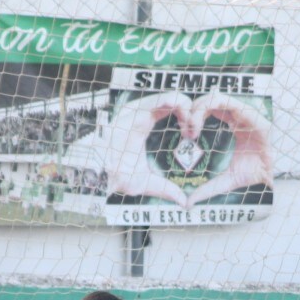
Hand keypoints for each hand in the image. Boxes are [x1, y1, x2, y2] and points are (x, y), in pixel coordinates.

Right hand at [105, 92, 193, 206]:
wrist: (104, 174)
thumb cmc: (118, 176)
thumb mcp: (147, 183)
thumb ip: (166, 189)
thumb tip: (184, 202)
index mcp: (144, 125)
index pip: (168, 111)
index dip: (186, 119)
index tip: (193, 135)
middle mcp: (141, 114)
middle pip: (172, 101)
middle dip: (190, 112)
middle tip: (195, 131)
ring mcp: (139, 110)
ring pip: (171, 96)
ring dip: (187, 107)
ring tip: (191, 125)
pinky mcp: (137, 109)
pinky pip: (163, 98)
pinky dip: (179, 103)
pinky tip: (185, 115)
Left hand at [183, 93, 272, 207]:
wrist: (268, 180)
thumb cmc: (251, 176)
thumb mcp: (223, 181)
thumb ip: (206, 188)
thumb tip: (188, 203)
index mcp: (234, 123)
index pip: (211, 108)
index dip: (195, 115)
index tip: (185, 132)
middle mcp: (240, 116)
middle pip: (212, 99)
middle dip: (194, 109)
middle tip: (185, 128)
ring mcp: (247, 114)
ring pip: (218, 97)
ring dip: (200, 108)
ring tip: (191, 126)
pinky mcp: (255, 117)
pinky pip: (232, 104)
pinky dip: (214, 107)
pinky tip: (201, 122)